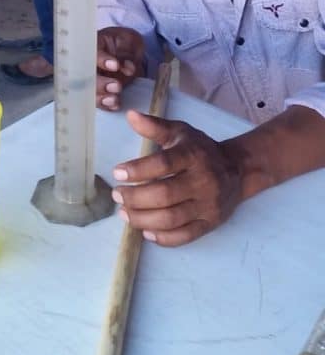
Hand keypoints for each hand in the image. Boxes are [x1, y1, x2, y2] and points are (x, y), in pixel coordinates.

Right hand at [96, 27, 144, 110]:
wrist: (128, 53)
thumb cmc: (125, 43)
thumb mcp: (128, 41)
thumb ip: (126, 52)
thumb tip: (128, 67)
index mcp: (94, 45)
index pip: (94, 53)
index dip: (103, 60)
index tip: (115, 66)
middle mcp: (88, 64)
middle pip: (87, 76)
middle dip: (100, 84)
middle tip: (117, 86)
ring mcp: (92, 79)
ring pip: (90, 91)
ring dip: (101, 98)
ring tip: (114, 100)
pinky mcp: (99, 92)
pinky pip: (98, 100)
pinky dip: (106, 105)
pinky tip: (115, 106)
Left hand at [112, 110, 242, 245]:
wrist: (236, 170)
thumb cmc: (200, 150)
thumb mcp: (180, 132)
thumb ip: (154, 126)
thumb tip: (130, 116)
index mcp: (193, 155)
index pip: (164, 164)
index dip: (138, 170)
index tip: (117, 173)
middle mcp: (203, 181)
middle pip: (165, 195)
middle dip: (135, 198)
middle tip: (117, 196)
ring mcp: (208, 205)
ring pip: (172, 219)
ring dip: (143, 219)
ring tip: (124, 213)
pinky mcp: (210, 224)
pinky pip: (185, 236)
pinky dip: (162, 238)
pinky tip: (145, 231)